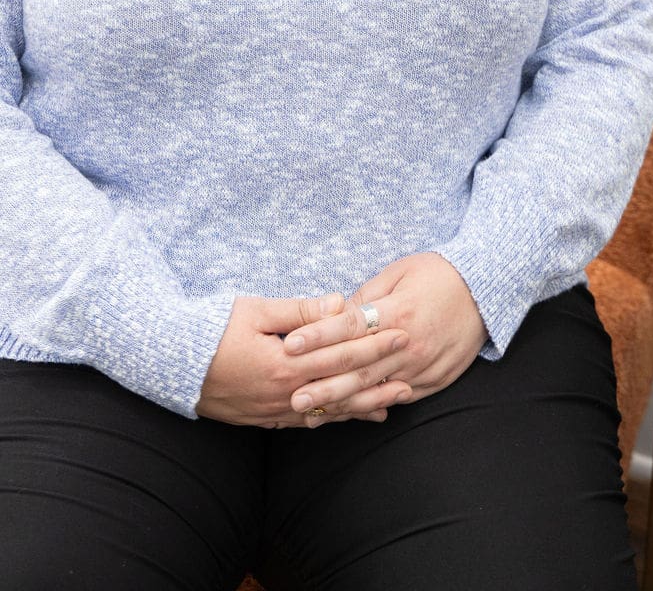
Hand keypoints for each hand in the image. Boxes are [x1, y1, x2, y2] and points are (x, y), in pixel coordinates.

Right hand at [196, 293, 412, 427]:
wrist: (167, 361)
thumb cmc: (210, 328)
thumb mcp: (255, 309)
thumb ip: (301, 311)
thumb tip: (339, 304)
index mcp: (284, 364)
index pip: (340, 354)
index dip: (373, 344)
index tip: (401, 334)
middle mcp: (282, 394)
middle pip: (341, 386)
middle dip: (377, 377)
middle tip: (412, 372)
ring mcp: (272, 410)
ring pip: (327, 411)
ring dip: (361, 405)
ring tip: (392, 401)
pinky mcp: (262, 418)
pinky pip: (305, 422)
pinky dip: (332, 419)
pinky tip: (348, 417)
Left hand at [282, 253, 486, 420]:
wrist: (487, 290)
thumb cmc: (439, 274)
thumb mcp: (400, 272)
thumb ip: (368, 296)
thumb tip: (335, 315)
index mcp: (399, 311)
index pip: (351, 327)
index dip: (319, 336)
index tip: (291, 345)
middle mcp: (409, 344)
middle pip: (358, 368)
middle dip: (322, 383)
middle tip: (292, 395)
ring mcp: (422, 367)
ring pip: (374, 390)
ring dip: (341, 403)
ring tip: (310, 414)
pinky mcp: (433, 382)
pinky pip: (397, 399)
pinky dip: (371, 408)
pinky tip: (348, 414)